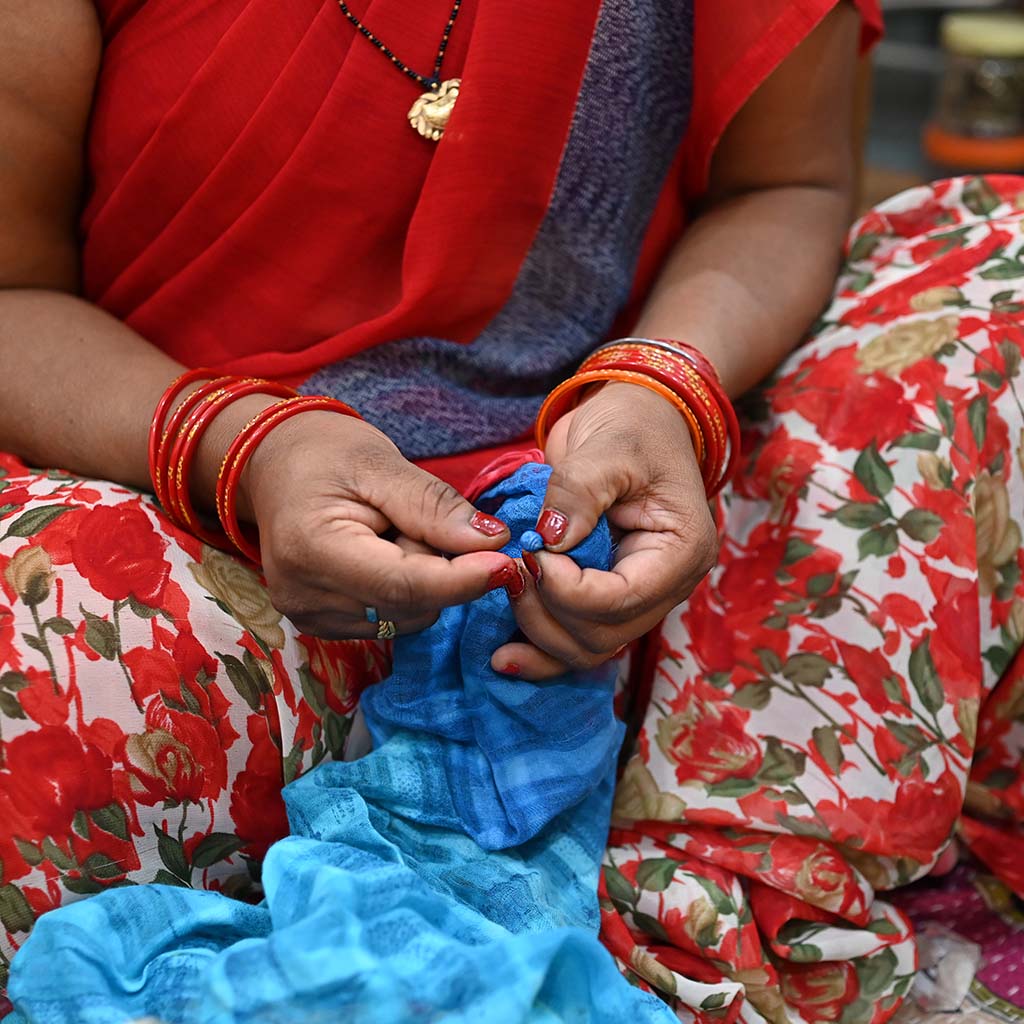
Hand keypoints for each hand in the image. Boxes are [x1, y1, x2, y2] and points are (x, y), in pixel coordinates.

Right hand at [239, 409, 517, 638]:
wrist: (274, 464)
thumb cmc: (324, 453)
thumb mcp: (380, 463)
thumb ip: (434, 506)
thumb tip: (492, 542)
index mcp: (312, 549)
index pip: (403, 585)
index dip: (462, 579)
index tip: (506, 560)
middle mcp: (304, 597)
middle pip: (411, 604)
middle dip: (438, 566)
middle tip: (413, 517)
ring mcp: (309, 617)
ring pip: (409, 616)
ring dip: (421, 578)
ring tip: (390, 532)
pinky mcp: (321, 625)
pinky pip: (394, 619)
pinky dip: (405, 590)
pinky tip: (382, 554)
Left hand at [491, 382, 717, 679]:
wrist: (635, 419)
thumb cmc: (631, 426)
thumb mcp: (607, 448)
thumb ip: (578, 493)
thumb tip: (549, 541)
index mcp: (682, 550)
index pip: (623, 598)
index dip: (568, 589)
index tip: (530, 555)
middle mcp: (666, 585)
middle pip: (604, 635)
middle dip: (548, 612)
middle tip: (509, 572)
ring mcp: (638, 596)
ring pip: (588, 648)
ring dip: (539, 633)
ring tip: (503, 593)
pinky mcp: (607, 596)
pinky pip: (578, 639)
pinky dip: (541, 650)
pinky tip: (504, 657)